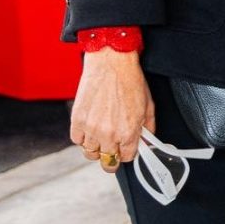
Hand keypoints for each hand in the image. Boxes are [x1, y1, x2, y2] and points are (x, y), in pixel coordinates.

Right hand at [70, 49, 153, 167]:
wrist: (111, 63)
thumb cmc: (130, 81)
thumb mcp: (148, 107)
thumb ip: (148, 129)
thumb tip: (145, 143)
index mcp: (128, 133)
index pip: (126, 158)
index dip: (127, 153)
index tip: (125, 148)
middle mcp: (109, 134)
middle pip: (108, 161)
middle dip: (112, 155)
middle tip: (112, 147)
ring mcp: (91, 128)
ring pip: (90, 153)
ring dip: (96, 147)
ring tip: (100, 136)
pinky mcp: (77, 120)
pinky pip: (76, 140)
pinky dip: (82, 137)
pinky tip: (89, 127)